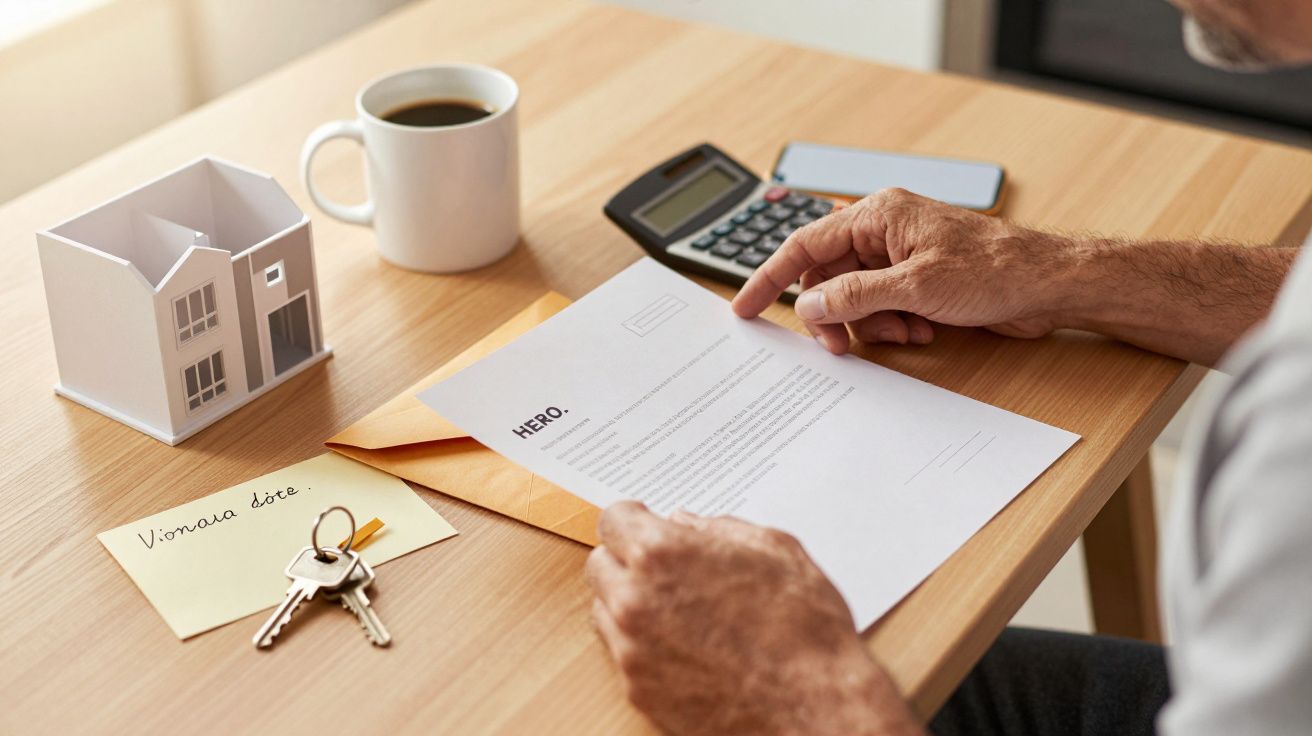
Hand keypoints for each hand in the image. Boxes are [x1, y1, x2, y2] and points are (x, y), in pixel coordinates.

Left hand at [585, 501, 921, 735]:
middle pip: (600, 564)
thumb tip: (686, 524)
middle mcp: (634, 600)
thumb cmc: (805, 629)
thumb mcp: (774, 550)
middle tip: (663, 569)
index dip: (634, 520)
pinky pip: (623, 655)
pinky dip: (643, 645)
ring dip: (630, 603)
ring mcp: (632, 649)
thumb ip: (719, 528)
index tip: (645, 526)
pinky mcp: (638, 690)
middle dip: (627, 560)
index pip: (613, 520)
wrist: (816, 708)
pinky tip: (685, 646)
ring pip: (605, 611)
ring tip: (679, 610)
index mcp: (662, 553)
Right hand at [732, 188, 1075, 354]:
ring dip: (871, 324)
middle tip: (839, 344)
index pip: (805, 245)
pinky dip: (892, 325)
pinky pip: (881, 308)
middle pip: (828, 278)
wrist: (1047, 285)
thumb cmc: (995, 268)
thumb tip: (810, 302)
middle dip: (836, 314)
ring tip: (906, 330)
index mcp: (878, 215)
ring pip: (854, 299)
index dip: (770, 277)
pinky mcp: (916, 282)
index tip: (744, 306)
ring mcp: (900, 258)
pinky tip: (922, 329)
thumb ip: (855, 295)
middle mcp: (884, 232)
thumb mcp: (916, 286)